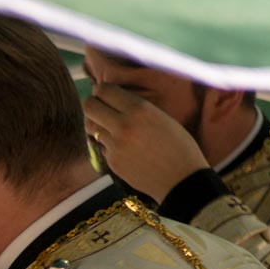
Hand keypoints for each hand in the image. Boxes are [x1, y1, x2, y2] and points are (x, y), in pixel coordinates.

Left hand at [82, 83, 210, 202]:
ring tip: (111, 127)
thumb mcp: (162, 117)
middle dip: (92, 104)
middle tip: (99, 107)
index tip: (102, 92)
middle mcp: (123, 125)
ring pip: (91, 127)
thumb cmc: (179, 145)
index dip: (101, 89)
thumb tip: (115, 99)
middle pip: (89, 106)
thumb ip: (137, 108)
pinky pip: (101, 146)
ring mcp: (115, 145)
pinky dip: (108, 145)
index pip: (105, 90)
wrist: (181, 179)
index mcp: (139, 109)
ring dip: (98, 125)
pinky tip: (124, 148)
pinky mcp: (112, 162)